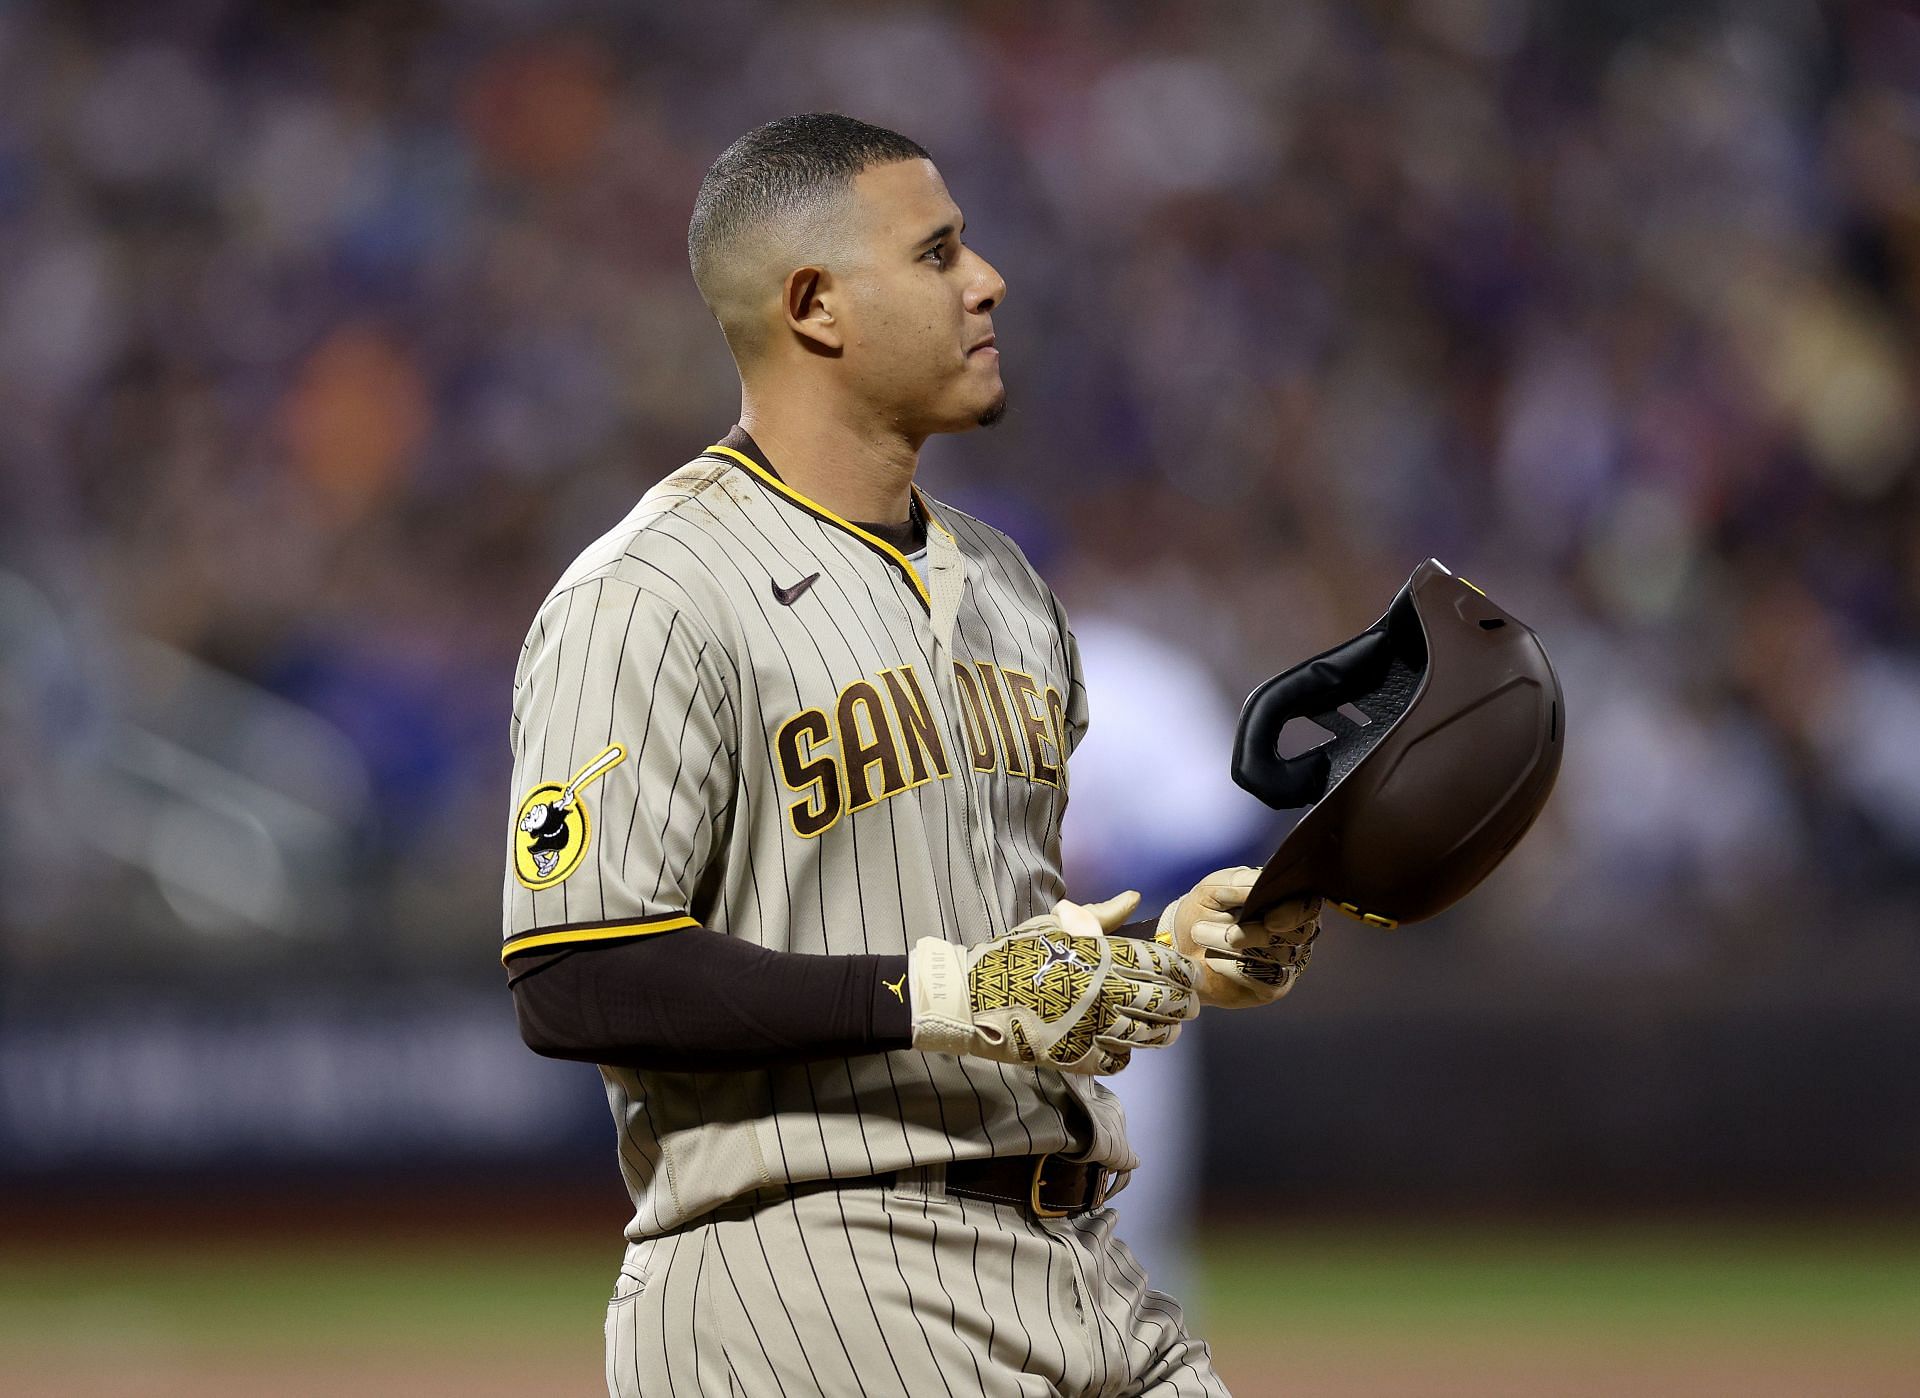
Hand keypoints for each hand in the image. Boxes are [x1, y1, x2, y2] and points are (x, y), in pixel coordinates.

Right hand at [908, 891, 1200, 1074]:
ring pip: (1146, 1035)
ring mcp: (1089, 1027)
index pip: (1160, 963)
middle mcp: (1100, 990)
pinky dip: (1128, 1055)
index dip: (1183, 971)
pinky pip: (1117, 1060)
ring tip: (1170, 1031)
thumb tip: (1134, 898)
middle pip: (1162, 1001)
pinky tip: (1129, 1048)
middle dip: (1183, 1004)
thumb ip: (1097, 916)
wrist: (969, 997)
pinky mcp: (1075, 1057)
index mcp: (1098, 955)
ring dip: (1164, 1033)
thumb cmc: (1011, 955)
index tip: (1192, 976)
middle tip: (1191, 1007)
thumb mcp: (1051, 925)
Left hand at [1155, 867, 1318, 1009]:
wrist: (1183, 947)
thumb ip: (1238, 883)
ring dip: (1232, 948)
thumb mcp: (1214, 889)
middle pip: (1296, 934)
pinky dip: (1233, 969)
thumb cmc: (1205, 911)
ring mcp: (1289, 961)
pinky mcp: (1275, 987)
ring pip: (1276, 956)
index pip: (1308, 906)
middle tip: (1218, 930)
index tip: (1269, 920)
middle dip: (1253, 933)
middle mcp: (1297, 931)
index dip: (1294, 914)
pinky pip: (1266, 980)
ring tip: (1201, 935)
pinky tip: (1213, 961)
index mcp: (1288, 900)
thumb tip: (1258, 885)